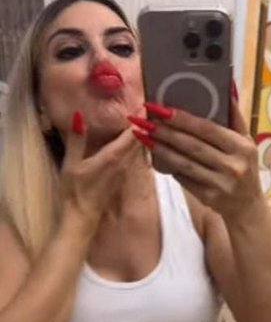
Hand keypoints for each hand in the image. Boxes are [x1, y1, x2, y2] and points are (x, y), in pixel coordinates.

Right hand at [60, 111, 135, 233]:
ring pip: (138, 149)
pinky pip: (133, 157)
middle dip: (143, 124)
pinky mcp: (121, 178)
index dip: (138, 118)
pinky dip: (135, 146)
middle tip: (147, 107)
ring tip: (143, 119)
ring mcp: (124, 172)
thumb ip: (77, 139)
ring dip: (141, 135)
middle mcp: (124, 164)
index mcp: (113, 157)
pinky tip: (133, 140)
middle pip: (139, 140)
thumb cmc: (75, 192)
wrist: (82, 219)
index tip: (144, 102)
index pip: (132, 134)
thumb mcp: (71, 163)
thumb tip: (80, 115)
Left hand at [135, 99, 262, 218]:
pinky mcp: (208, 197)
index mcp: (241, 146)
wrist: (248, 206)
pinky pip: (184, 178)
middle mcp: (232, 165)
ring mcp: (220, 183)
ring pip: (184, 163)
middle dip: (165, 131)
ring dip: (160, 149)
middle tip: (143, 119)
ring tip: (142, 135)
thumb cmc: (244, 166)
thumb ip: (234, 117)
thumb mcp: (246, 141)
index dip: (183, 119)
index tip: (160, 108)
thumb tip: (227, 87)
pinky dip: (169, 166)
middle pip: (192, 145)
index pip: (208, 129)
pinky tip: (154, 155)